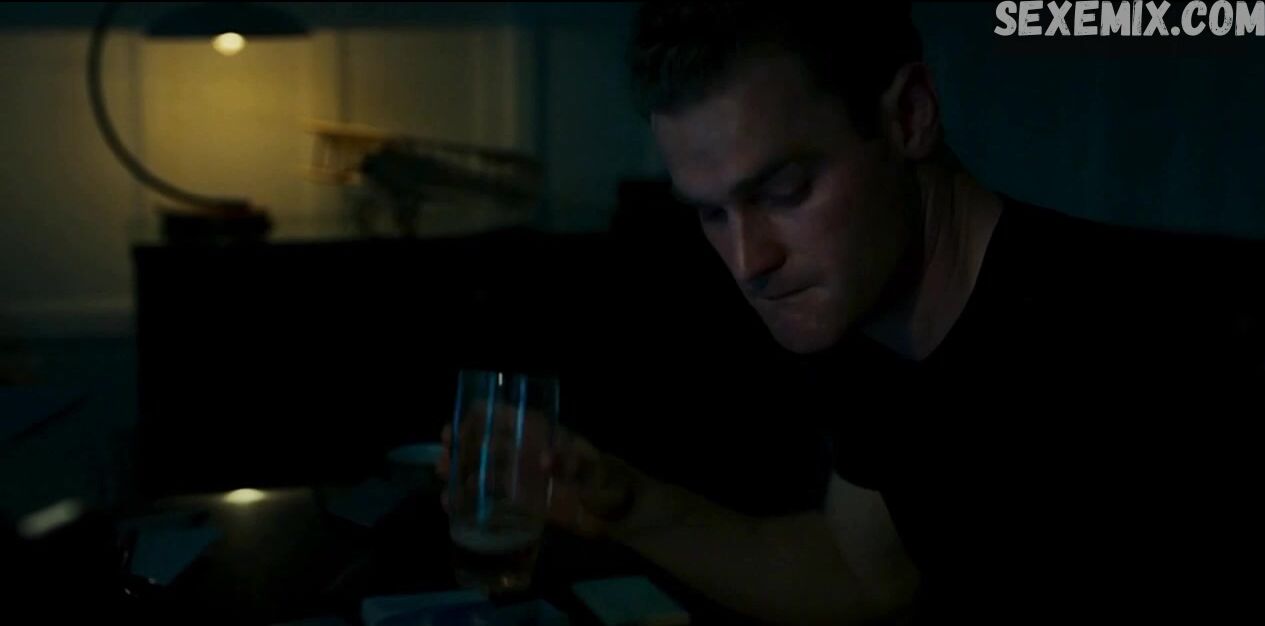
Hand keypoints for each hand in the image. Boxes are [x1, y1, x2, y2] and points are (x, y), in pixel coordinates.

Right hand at [437, 424, 636, 537]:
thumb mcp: (599, 473)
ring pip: (483, 468)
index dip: (480, 417)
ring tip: (443, 486)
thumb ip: (575, 466)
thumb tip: (543, 459)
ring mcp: (523, 475)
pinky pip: (490, 496)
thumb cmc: (613, 484)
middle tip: (441, 460)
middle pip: (487, 442)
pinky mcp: (522, 500)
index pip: (507, 415)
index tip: (456, 428)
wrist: (622, 515)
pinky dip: (470, 498)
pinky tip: (454, 507)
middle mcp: (528, 450)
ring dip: (460, 473)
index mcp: (545, 434)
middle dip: (461, 447)